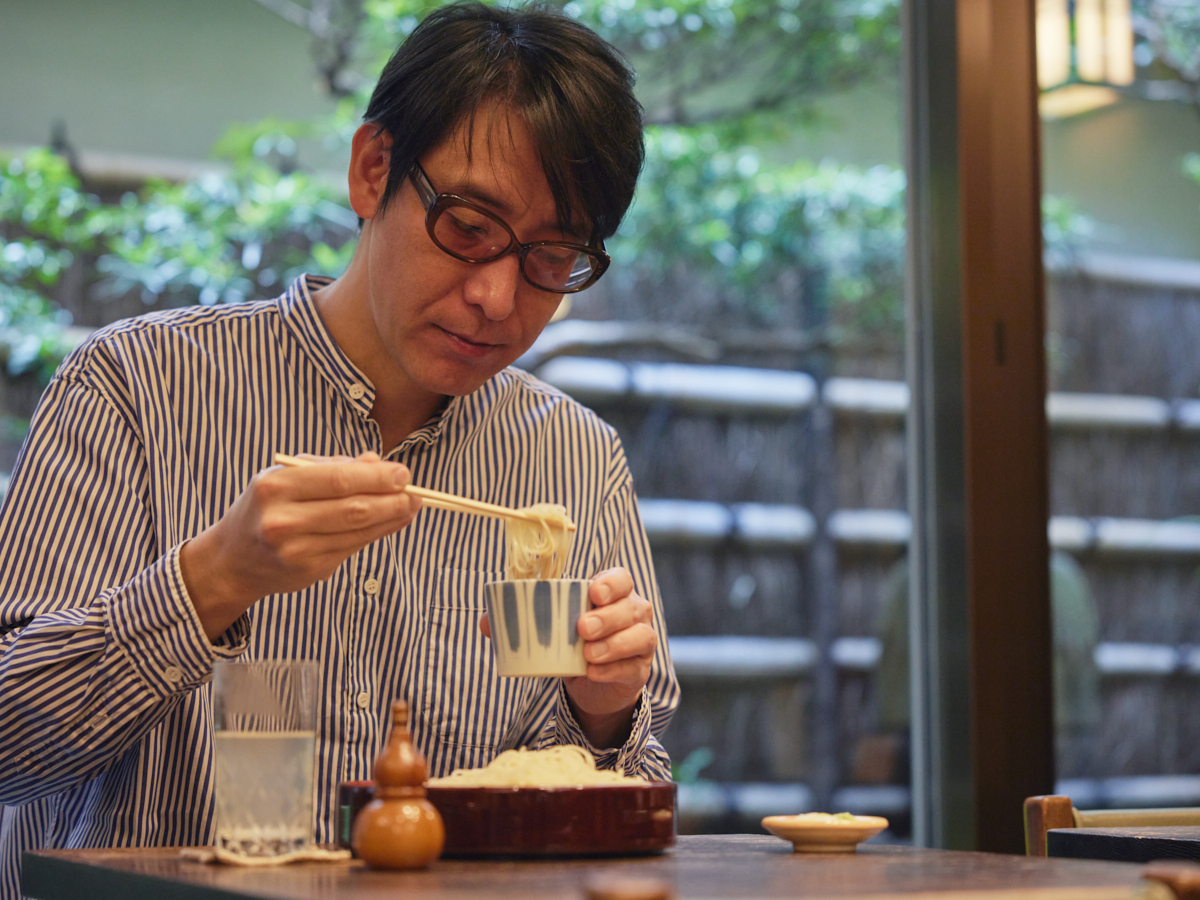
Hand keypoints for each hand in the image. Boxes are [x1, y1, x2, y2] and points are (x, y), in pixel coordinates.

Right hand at [180, 452, 419, 639]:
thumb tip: (377, 462)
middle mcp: (283, 521)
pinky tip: (392, 522)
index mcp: (276, 487)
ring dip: (392, 518)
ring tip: (411, 505)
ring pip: (358, 531)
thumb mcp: (287, 477)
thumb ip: (331, 467)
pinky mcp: (310, 571)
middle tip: (415, 491)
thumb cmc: (265, 508)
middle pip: (353, 508)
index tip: (403, 473)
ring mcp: (297, 550)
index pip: (339, 480)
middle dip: (392, 499)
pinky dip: (378, 533)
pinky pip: (353, 548)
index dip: (377, 477)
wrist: (231, 560)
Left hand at [480, 567, 657, 748]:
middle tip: (582, 628)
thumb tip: (486, 622)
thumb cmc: (573, 644)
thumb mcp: (552, 629)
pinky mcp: (640, 670)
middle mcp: (634, 613)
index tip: (592, 592)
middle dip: (608, 616)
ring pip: (640, 636)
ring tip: (587, 654)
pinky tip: (593, 672)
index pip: (622, 578)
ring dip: (613, 644)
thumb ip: (521, 621)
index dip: (611, 583)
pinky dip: (612, 669)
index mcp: (614, 593)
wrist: (593, 684)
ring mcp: (641, 641)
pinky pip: (632, 666)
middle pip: (631, 606)